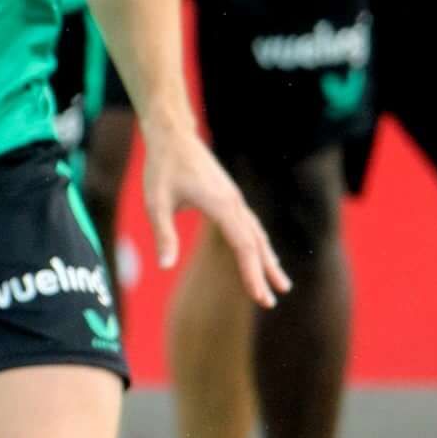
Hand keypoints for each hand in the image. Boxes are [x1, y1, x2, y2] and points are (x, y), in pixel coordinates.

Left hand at [140, 112, 288, 306]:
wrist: (173, 136)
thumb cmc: (162, 168)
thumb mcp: (156, 202)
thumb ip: (163, 234)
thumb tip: (165, 266)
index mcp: (220, 205)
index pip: (243, 246)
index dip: (252, 273)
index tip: (259, 297)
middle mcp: (233, 202)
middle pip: (255, 244)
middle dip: (264, 273)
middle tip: (272, 302)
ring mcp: (234, 199)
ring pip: (256, 234)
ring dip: (267, 259)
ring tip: (280, 283)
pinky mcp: (230, 196)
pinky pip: (250, 225)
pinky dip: (258, 243)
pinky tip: (262, 255)